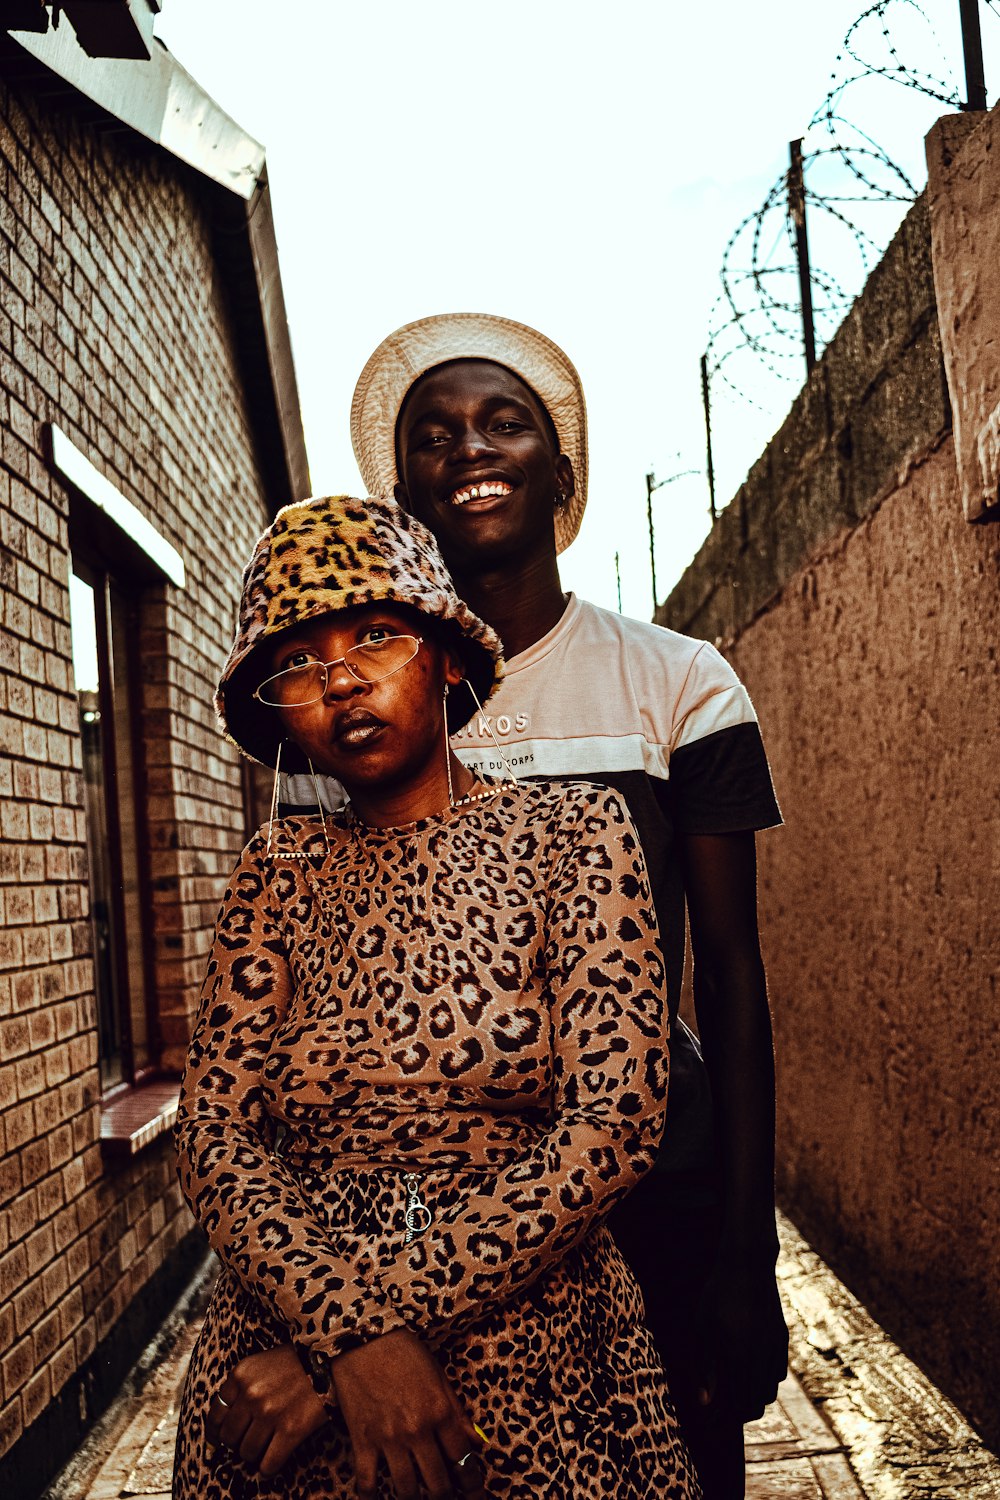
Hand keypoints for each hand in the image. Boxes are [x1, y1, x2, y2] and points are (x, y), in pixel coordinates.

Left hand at [206, 1342, 328, 1476]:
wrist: (330, 1359)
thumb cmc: (294, 1363)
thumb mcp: (260, 1364)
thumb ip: (238, 1389)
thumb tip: (218, 1430)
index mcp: (240, 1375)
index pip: (215, 1416)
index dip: (216, 1433)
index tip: (218, 1441)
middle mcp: (251, 1394)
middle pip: (230, 1438)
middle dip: (238, 1443)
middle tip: (251, 1440)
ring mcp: (270, 1413)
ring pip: (247, 1453)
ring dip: (255, 1455)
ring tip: (266, 1447)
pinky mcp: (290, 1430)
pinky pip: (268, 1464)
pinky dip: (269, 1468)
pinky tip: (274, 1462)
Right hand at [332, 1328, 487, 1499]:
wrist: (362, 1337)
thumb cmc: (403, 1351)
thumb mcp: (438, 1376)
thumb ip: (458, 1413)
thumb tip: (477, 1444)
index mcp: (440, 1411)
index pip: (463, 1460)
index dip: (472, 1483)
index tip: (475, 1494)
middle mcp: (418, 1430)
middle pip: (438, 1483)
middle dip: (446, 1496)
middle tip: (447, 1498)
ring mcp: (389, 1438)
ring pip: (406, 1489)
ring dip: (414, 1499)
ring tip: (417, 1498)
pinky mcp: (363, 1440)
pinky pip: (367, 1482)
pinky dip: (371, 1497)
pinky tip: (376, 1499)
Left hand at [694, 1255, 787, 1422]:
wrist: (747, 1264)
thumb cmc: (717, 1295)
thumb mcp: (702, 1329)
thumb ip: (704, 1367)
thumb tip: (704, 1402)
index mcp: (739, 1356)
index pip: (740, 1406)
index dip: (728, 1418)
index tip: (714, 1419)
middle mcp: (761, 1357)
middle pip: (757, 1404)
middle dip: (740, 1412)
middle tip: (723, 1408)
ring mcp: (775, 1348)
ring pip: (770, 1390)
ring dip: (754, 1396)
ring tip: (735, 1389)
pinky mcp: (781, 1337)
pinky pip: (778, 1372)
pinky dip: (765, 1380)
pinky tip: (750, 1370)